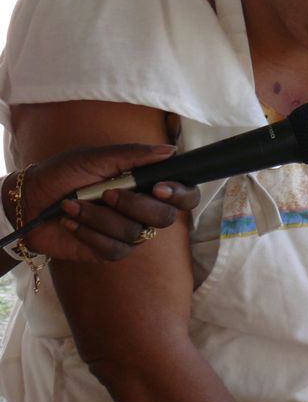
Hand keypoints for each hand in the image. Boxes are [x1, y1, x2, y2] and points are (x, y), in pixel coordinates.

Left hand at [7, 144, 199, 262]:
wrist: (28, 201)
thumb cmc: (62, 174)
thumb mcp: (95, 158)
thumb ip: (134, 155)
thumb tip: (170, 151)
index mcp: (146, 186)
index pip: (184, 196)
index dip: (181, 194)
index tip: (159, 188)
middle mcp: (143, 210)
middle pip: (165, 217)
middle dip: (134, 205)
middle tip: (106, 193)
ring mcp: (129, 232)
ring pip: (135, 233)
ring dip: (98, 217)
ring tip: (73, 205)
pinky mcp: (112, 251)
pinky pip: (115, 249)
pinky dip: (89, 233)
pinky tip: (72, 222)